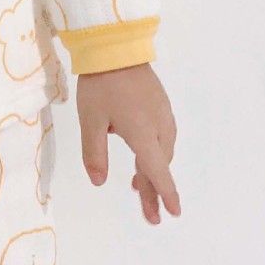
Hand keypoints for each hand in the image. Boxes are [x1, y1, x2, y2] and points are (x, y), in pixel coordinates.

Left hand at [76, 62, 180, 223]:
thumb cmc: (101, 85)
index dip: (164, 194)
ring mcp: (162, 115)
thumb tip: (99, 182)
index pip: (157, 172)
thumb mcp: (90, 121)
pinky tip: (143, 156)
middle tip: (153, 216)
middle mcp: (158, 127)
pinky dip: (155, 154)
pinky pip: (162, 137)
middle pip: (159, 166)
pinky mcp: (161, 105)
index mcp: (142, 134)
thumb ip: (94, 154)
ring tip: (138, 188)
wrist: (116, 48)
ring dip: (153, 172)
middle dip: (155, 191)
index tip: (173, 212)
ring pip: (162, 152)